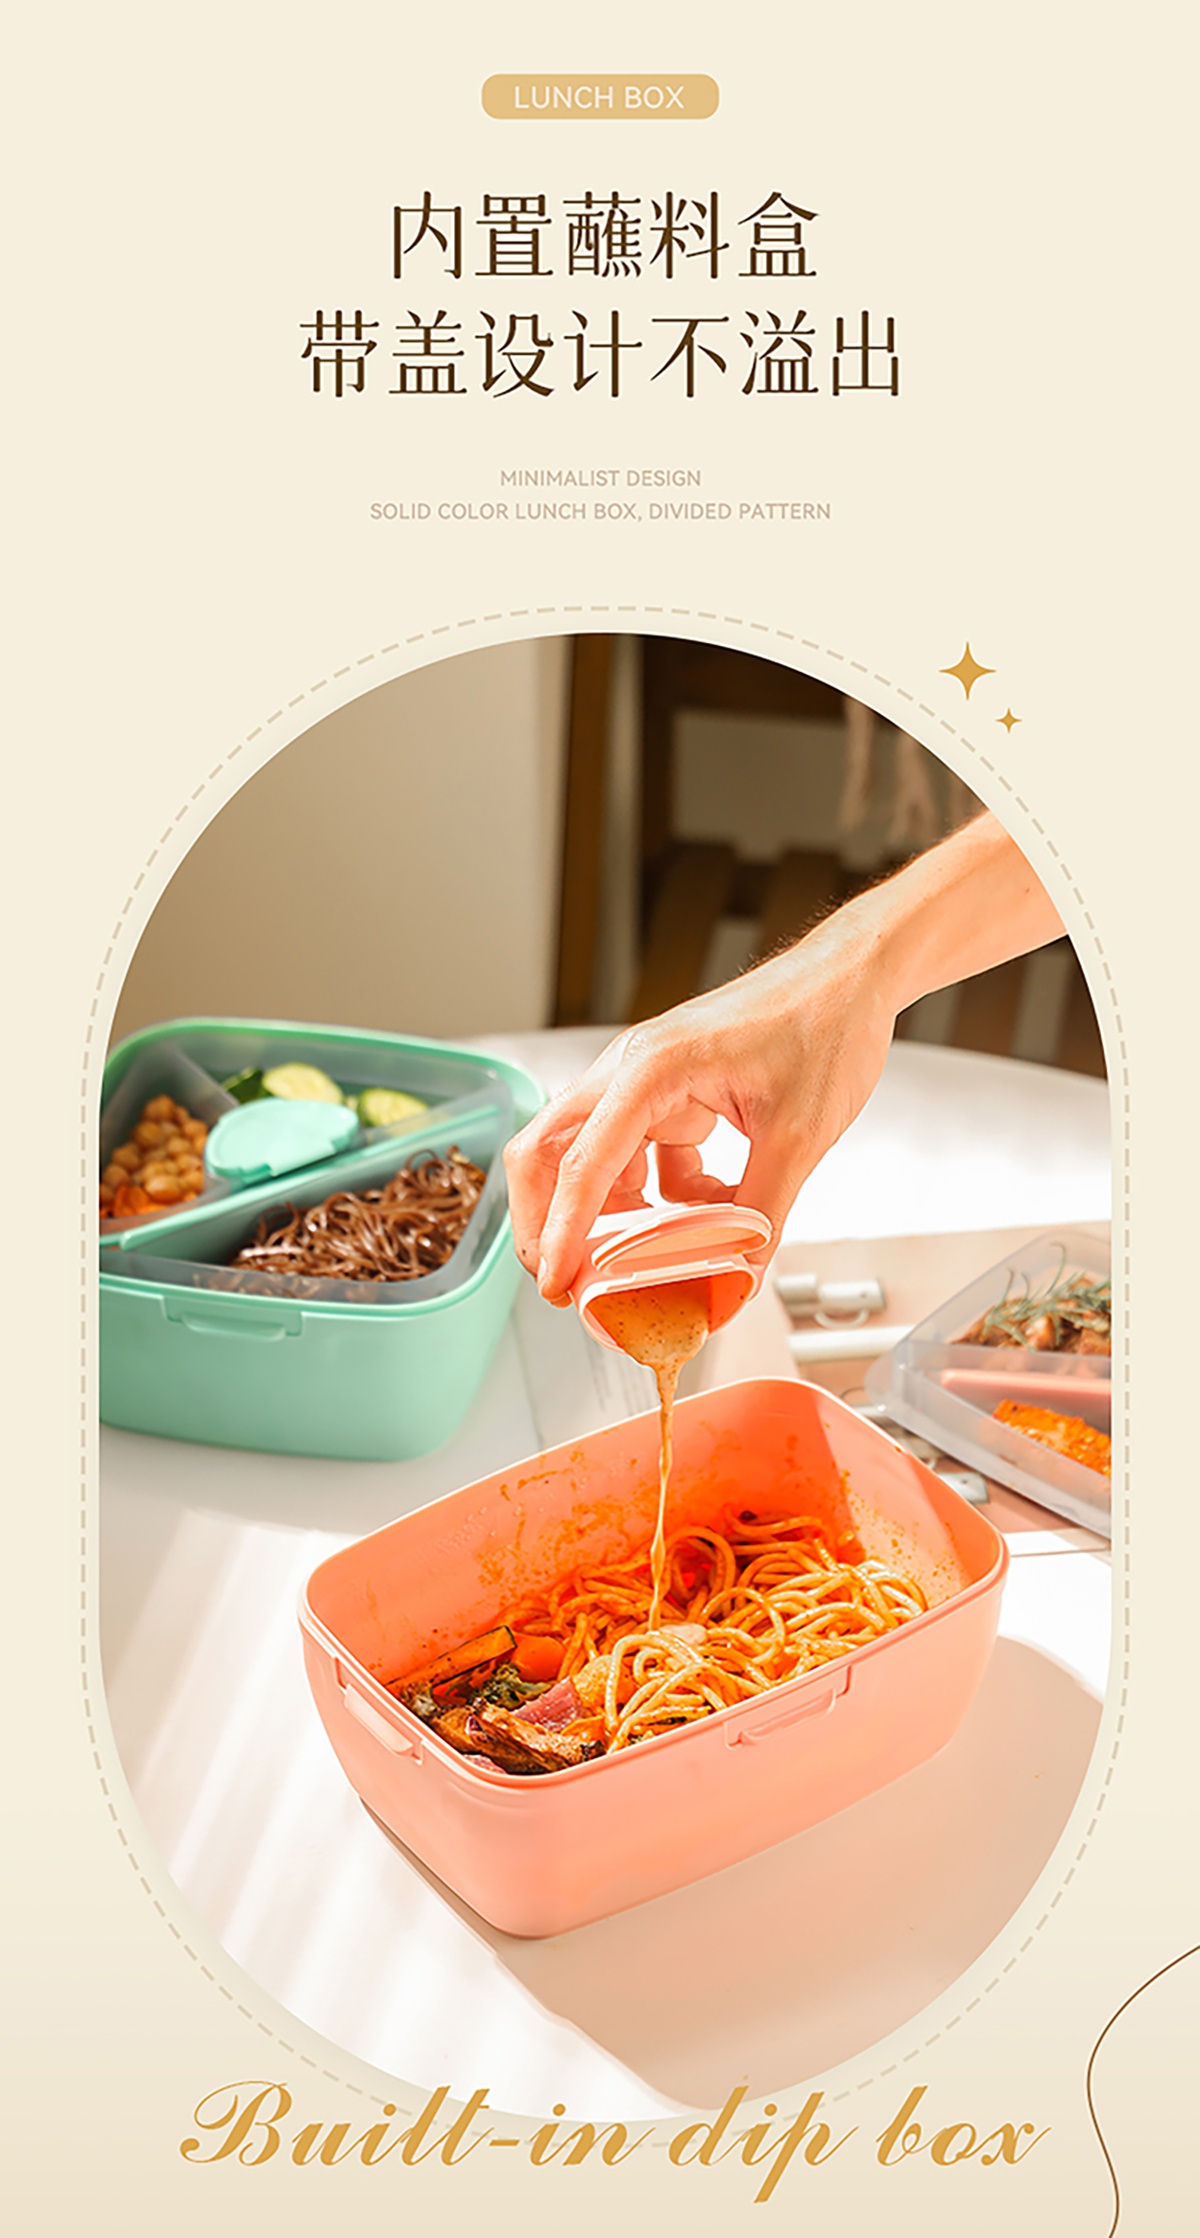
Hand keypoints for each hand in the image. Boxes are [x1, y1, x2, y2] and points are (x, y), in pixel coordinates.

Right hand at [504, 913, 896, 1302]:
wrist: (852, 979)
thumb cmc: (825, 1023)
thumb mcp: (800, 1135)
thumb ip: (764, 1212)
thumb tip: (739, 1274)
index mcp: (651, 1070)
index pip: (581, 1162)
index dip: (562, 1231)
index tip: (556, 1283)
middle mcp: (632, 1071)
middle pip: (549, 1151)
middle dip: (547, 1219)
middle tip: (564, 1279)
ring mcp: (646, 1082)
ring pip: (594, 1158)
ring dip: (611, 1212)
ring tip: (642, 1260)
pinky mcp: (670, 1094)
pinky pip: (642, 1157)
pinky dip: (662, 1195)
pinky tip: (707, 1207)